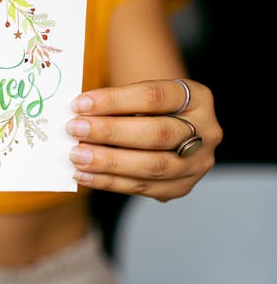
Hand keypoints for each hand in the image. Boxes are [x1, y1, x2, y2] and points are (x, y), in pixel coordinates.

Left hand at [66, 79, 222, 201]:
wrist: (169, 126)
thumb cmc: (148, 107)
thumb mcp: (140, 96)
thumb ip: (116, 104)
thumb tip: (77, 115)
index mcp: (198, 98)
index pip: (153, 96)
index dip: (114, 100)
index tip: (80, 103)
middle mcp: (207, 131)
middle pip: (157, 134)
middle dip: (111, 132)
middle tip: (75, 129)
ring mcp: (197, 163)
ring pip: (152, 166)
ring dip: (108, 162)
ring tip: (76, 156)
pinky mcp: (181, 187)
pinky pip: (142, 187)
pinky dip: (108, 181)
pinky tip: (83, 175)